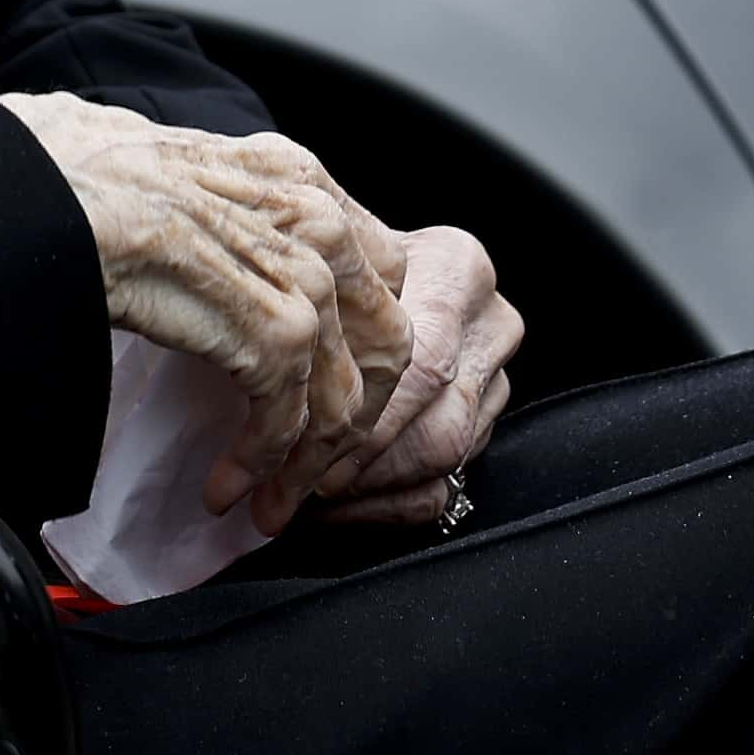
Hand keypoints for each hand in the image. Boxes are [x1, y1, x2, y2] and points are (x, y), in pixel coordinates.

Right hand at [0, 92, 412, 532]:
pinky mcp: (272, 333)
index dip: (355, 341)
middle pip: (386, 338)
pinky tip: (225, 483)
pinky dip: (260, 465)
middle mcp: (311, 216)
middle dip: (353, 415)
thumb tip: (183, 215)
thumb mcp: (156, 159)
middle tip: (311, 462)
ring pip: (345, 396)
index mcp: (289, 173)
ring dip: (304, 462)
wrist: (29, 195)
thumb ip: (200, 190)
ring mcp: (300, 275)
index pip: (375, 270)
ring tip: (266, 498)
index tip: (319, 389)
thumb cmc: (61, 172)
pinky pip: (291, 421)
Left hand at [312, 222, 520, 523]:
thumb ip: (308, 289)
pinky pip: (444, 484)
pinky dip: (383, 505)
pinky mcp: (485, 422)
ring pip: (444, 458)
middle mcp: (488, 324)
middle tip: (288, 487)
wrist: (380, 265)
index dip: (353, 416)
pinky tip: (333, 506)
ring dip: (365, 488)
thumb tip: (259, 357)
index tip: (292, 447)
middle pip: (436, 421)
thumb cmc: (335, 257)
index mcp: (457, 269)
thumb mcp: (321, 248)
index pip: (416, 364)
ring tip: (299, 497)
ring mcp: (494, 378)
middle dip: (356, 465)